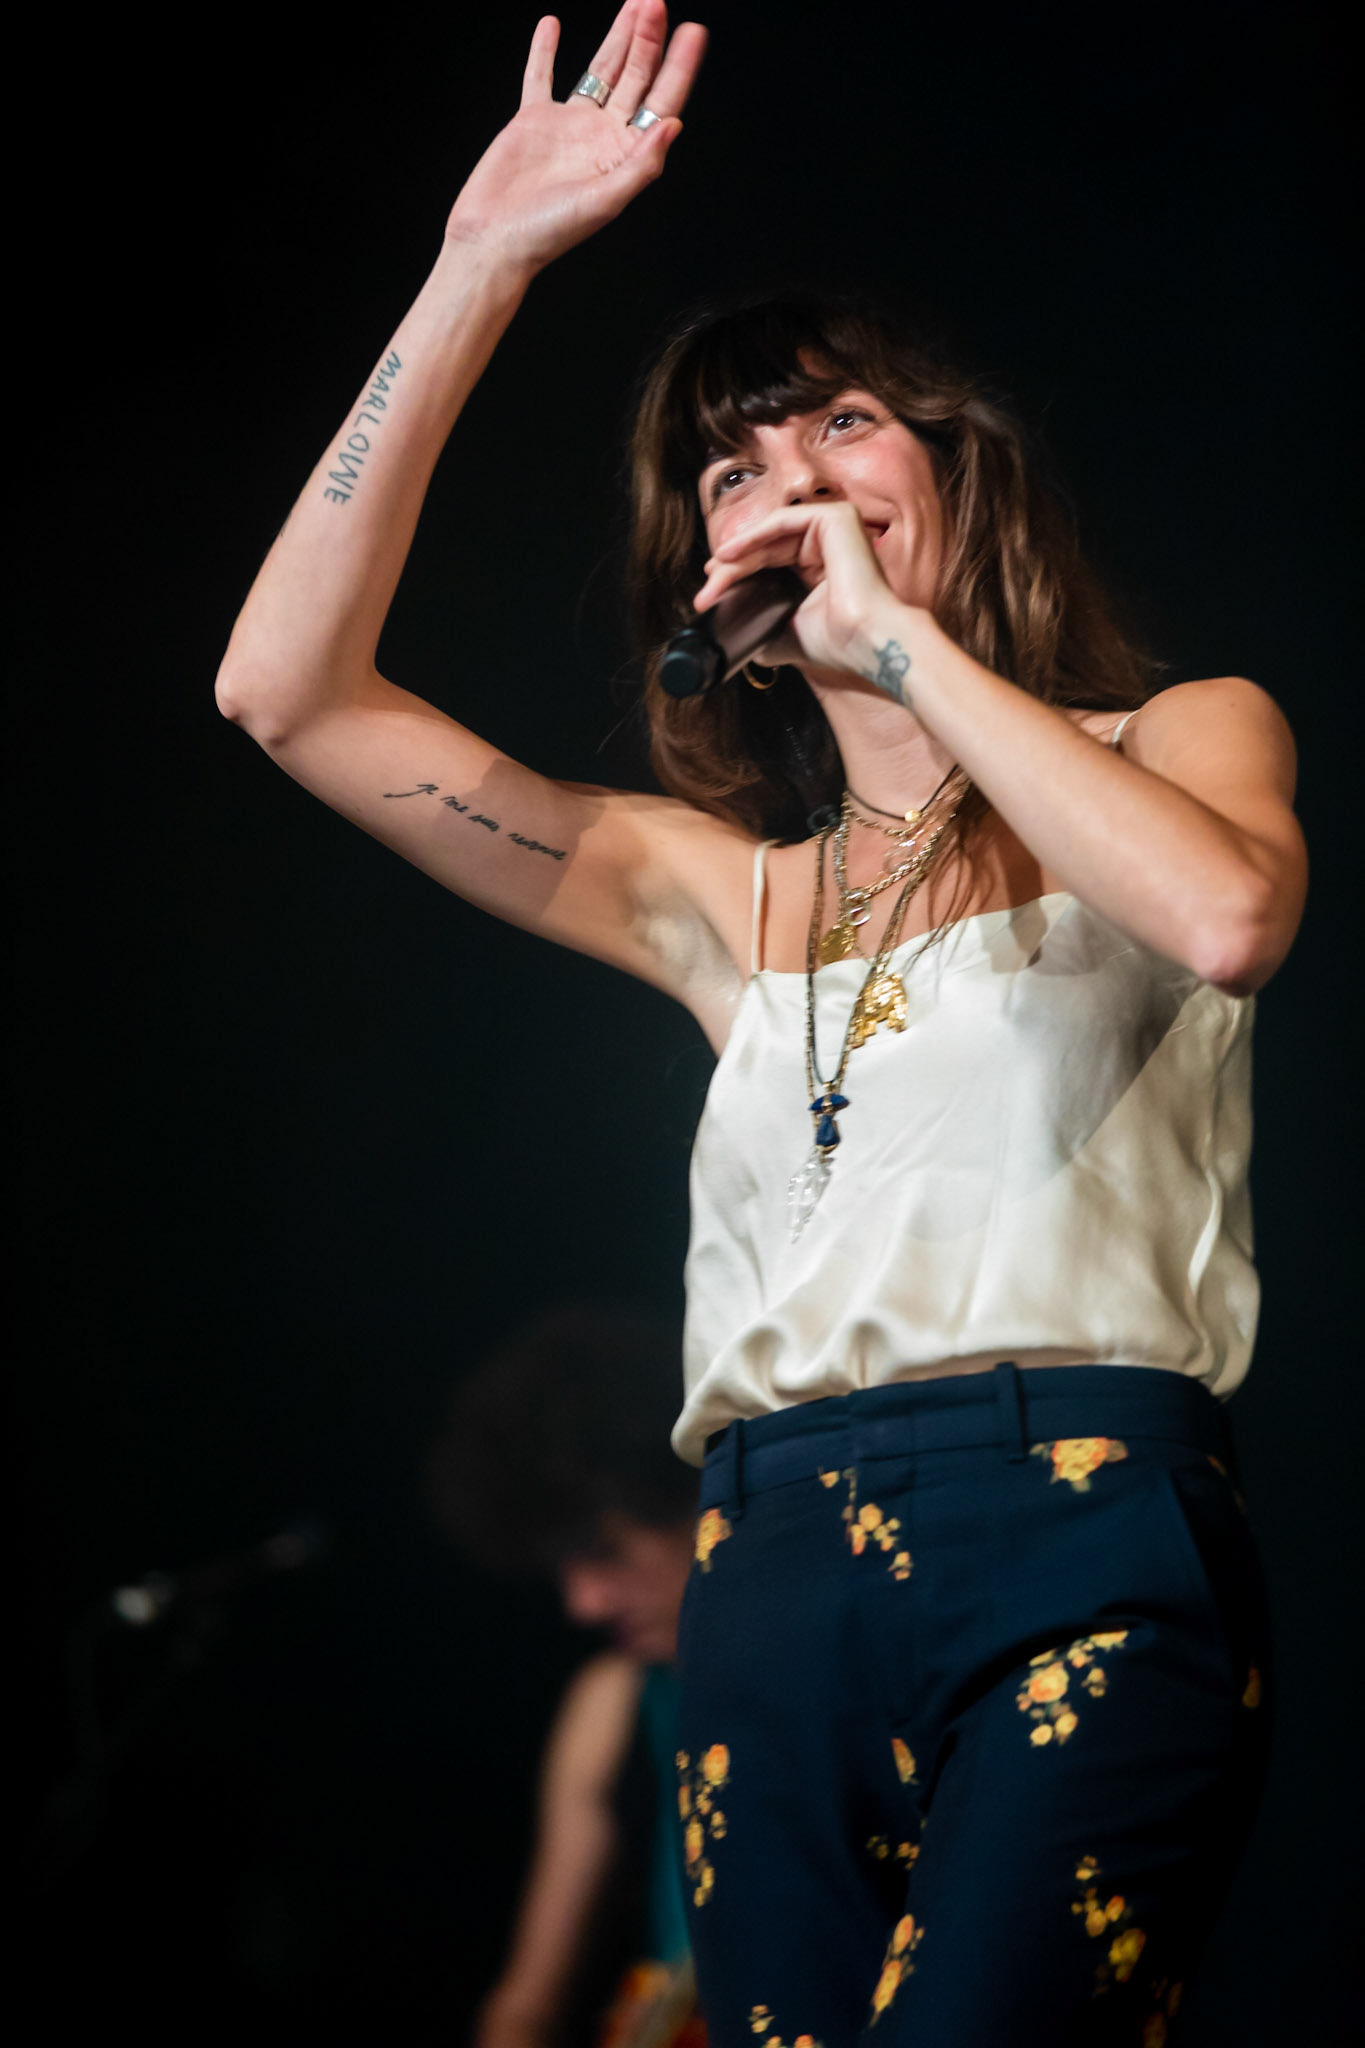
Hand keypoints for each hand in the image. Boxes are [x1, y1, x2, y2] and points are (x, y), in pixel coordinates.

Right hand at [445, 3, 705, 273]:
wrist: (494, 240)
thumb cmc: (549, 232)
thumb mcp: (604, 201)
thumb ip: (640, 165)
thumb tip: (673, 125)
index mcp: (624, 156)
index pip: (661, 103)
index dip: (679, 67)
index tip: (693, 31)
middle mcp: (602, 137)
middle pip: (635, 77)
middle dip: (648, 39)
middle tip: (657, 2)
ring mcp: (570, 126)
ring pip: (600, 70)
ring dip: (617, 36)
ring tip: (635, 2)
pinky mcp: (534, 120)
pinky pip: (540, 77)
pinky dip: (545, 51)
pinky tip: (552, 26)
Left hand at [693, 501, 911, 682]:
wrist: (867, 641)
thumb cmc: (839, 642)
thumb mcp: (789, 633)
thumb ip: (766, 627)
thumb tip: (742, 642)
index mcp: (822, 565)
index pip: (770, 562)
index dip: (738, 574)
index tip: (710, 592)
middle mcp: (830, 542)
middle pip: (767, 548)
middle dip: (731, 569)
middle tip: (705, 591)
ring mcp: (835, 525)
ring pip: (771, 536)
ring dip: (736, 556)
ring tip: (712, 578)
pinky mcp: (836, 517)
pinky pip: (783, 520)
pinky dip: (754, 535)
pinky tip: (730, 554)